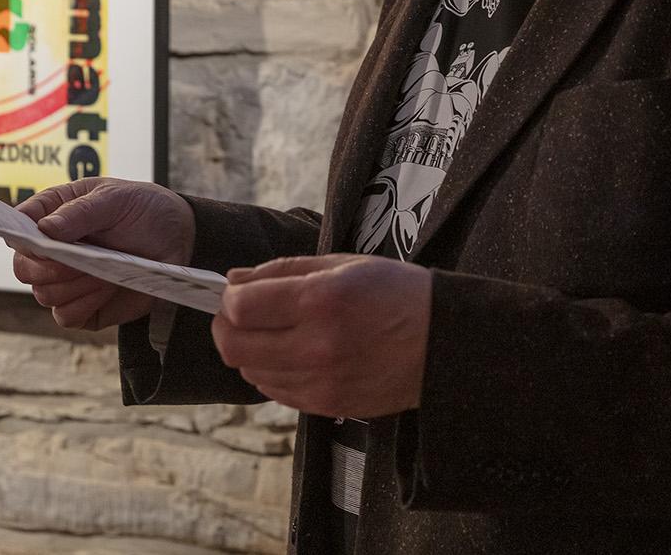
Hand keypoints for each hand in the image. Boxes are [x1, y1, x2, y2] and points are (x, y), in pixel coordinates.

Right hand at [11, 177, 196, 331]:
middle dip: (50, 267)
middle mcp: (53, 249)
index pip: (18, 226)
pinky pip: (66, 317)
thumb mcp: (116, 199)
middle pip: (23, 268)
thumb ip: (80, 212)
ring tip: (104, 269)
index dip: (20, 235)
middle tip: (81, 258)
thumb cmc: (145, 211)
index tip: (40, 240)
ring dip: (75, 285)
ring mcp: (66, 280)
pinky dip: (85, 305)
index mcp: (54, 213)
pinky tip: (107, 287)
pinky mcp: (83, 307)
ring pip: (44, 295)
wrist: (180, 242)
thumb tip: (44, 229)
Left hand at [211, 253, 431, 418]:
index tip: (237, 292)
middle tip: (241, 315)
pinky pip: (275, 392)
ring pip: (250, 373)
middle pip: (235, 346)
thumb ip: (283, 270)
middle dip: (227, 327)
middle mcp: (316, 346)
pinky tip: (292, 355)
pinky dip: (272, 373)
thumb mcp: (343, 264)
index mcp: (320, 301)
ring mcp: (320, 382)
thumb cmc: (396, 293)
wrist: (442, 342)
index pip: (240, 307)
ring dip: (250, 351)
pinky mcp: (327, 405)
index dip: (229, 298)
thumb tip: (234, 279)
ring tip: (273, 334)